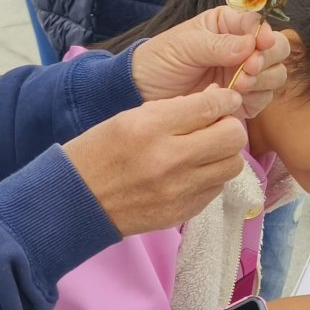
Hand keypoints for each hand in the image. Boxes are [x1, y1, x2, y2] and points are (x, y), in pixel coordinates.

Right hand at [63, 87, 248, 236]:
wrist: (76, 201)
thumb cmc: (100, 152)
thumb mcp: (130, 117)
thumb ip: (175, 108)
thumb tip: (216, 98)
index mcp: (151, 127)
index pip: (210, 106)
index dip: (224, 99)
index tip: (224, 99)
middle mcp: (169, 159)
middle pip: (232, 137)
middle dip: (230, 126)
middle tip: (217, 125)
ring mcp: (178, 190)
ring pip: (233, 164)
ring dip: (224, 153)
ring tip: (206, 149)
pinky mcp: (183, 212)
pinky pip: (216, 188)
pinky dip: (211, 176)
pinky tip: (192, 171)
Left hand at [132, 7, 289, 116]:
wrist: (144, 92)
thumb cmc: (161, 60)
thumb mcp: (185, 45)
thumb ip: (218, 45)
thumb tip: (250, 44)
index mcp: (229, 25)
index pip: (260, 25)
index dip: (265, 34)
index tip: (259, 45)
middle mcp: (243, 47)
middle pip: (277, 49)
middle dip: (267, 59)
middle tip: (249, 69)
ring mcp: (245, 74)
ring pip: (276, 74)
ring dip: (263, 80)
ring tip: (239, 86)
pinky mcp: (244, 99)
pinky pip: (264, 98)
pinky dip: (257, 99)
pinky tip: (237, 99)